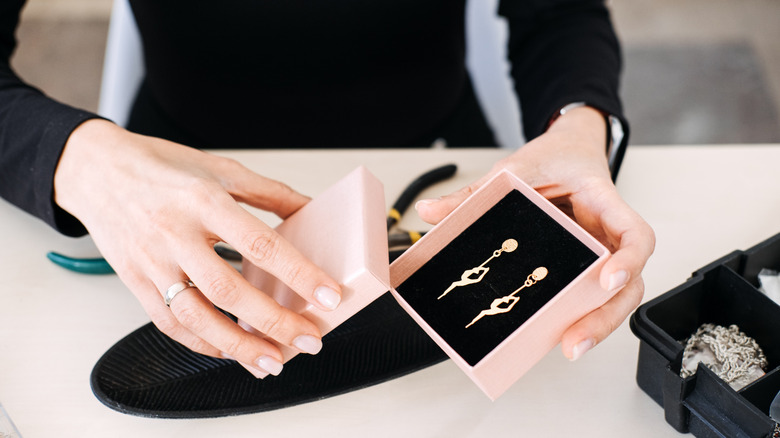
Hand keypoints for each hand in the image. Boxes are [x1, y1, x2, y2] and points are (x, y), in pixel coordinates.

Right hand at [54, 120, 341, 375]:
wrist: (96, 170)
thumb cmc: (159, 167)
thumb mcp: (220, 168)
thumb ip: (269, 192)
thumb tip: (310, 210)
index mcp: (204, 200)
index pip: (260, 244)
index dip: (299, 274)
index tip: (329, 295)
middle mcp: (175, 233)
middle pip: (230, 289)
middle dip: (275, 322)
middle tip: (309, 339)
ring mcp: (152, 262)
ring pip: (197, 316)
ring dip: (239, 345)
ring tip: (273, 360)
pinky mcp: (135, 282)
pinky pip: (169, 323)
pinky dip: (202, 343)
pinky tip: (230, 350)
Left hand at [415, 107, 654, 359]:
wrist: (570, 150)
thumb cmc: (556, 158)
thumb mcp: (516, 168)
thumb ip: (475, 192)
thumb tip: (429, 212)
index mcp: (602, 202)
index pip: (636, 234)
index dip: (629, 259)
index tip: (608, 278)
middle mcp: (609, 233)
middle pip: (629, 282)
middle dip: (606, 315)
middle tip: (575, 340)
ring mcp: (601, 252)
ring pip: (615, 297)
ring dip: (596, 324)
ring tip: (568, 347)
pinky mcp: (585, 266)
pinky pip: (591, 295)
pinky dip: (580, 316)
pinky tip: (559, 335)